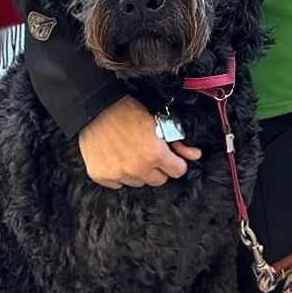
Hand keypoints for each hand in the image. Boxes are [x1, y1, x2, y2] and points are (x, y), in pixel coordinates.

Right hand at [78, 97, 201, 189]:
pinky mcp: (102, 176)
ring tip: (131, 154)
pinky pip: (118, 184)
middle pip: (159, 180)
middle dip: (158, 168)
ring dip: (138, 172)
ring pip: (139, 183)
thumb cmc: (127, 110)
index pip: (178, 171)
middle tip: (148, 153)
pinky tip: (117, 158)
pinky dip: (119, 174)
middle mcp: (137, 168)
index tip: (169, 156)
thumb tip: (196, 155)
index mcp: (155, 154)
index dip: (175, 162)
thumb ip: (178, 143)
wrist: (95, 108)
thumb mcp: (158, 121)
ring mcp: (118, 174)